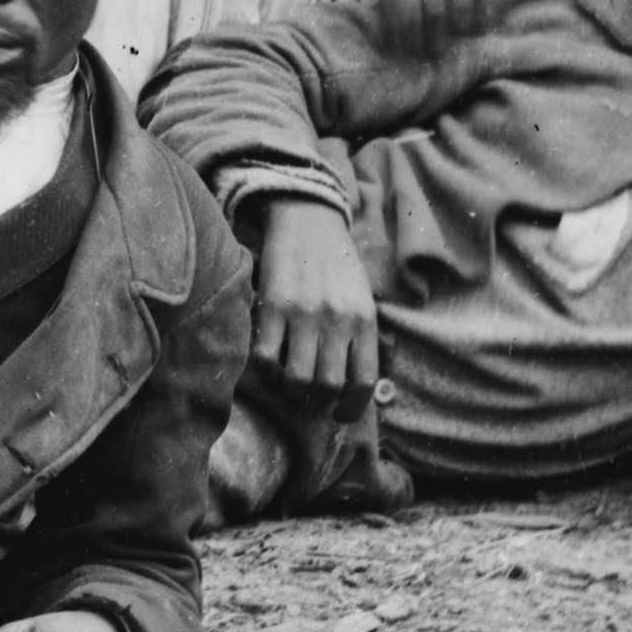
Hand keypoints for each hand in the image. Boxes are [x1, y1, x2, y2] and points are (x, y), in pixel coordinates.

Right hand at [248, 203, 381, 398]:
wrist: (308, 217)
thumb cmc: (337, 264)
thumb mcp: (362, 299)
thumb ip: (359, 338)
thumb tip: (349, 386)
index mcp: (365, 321)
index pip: (362, 382)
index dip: (349, 408)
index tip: (338, 414)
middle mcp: (338, 320)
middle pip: (328, 386)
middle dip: (317, 403)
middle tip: (309, 399)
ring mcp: (304, 313)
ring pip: (297, 378)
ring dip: (291, 391)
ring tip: (288, 385)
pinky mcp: (273, 305)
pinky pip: (266, 355)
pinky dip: (266, 370)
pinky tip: (268, 365)